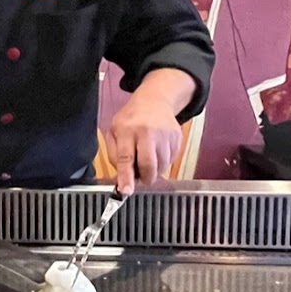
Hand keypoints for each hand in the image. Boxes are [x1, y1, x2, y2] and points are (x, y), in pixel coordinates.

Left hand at [105, 69, 195, 193]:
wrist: (154, 101)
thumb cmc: (131, 119)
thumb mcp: (113, 132)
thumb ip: (115, 155)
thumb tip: (122, 178)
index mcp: (127, 130)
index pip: (126, 157)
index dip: (126, 177)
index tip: (126, 191)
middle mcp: (148, 131)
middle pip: (149, 165)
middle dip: (145, 177)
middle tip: (141, 176)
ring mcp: (165, 134)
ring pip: (162, 166)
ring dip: (155, 170)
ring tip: (148, 157)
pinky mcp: (177, 138)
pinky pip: (171, 161)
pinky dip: (163, 162)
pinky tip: (157, 150)